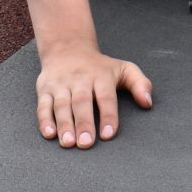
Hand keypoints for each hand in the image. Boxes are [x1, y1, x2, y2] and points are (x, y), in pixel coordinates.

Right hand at [36, 41, 153, 148]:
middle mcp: (80, 79)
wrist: (67, 49)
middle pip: (81, 101)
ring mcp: (61, 84)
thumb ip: (140, 84)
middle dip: (83, 123)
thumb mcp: (124, 69)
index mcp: (101, 76)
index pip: (105, 97)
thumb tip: (148, 103)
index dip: (108, 115)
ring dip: (64, 124)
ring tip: (68, 142)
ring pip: (61, 105)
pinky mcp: (45, 89)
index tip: (108, 134)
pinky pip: (43, 105)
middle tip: (86, 143)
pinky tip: (49, 134)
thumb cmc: (100, 67)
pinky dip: (44, 119)